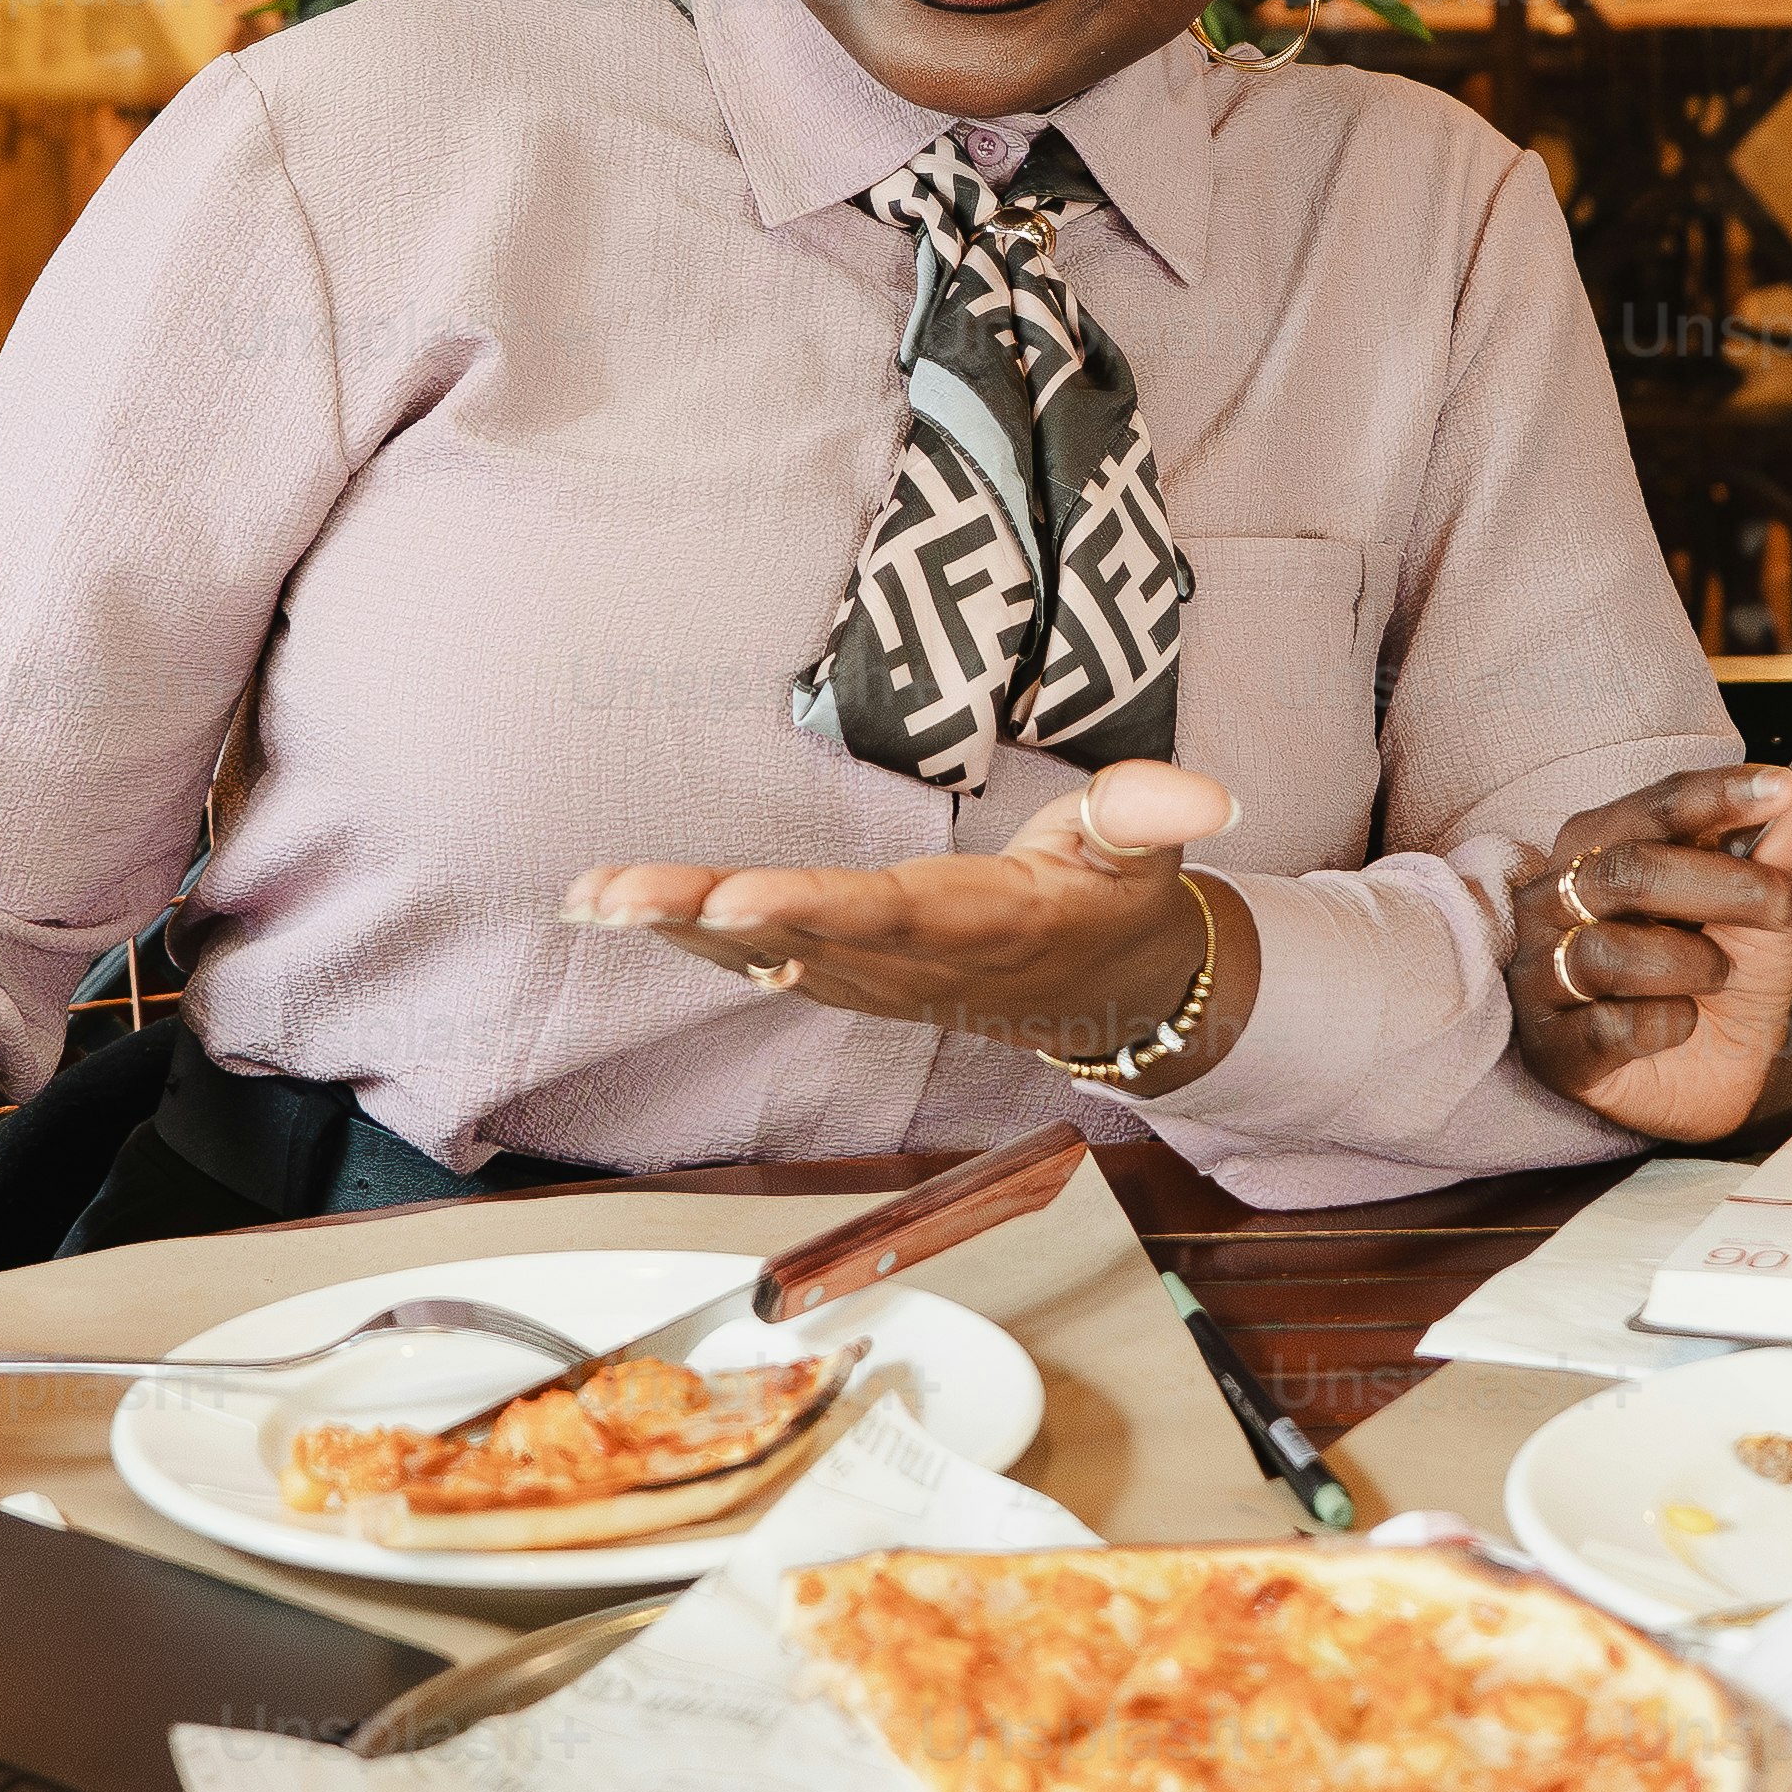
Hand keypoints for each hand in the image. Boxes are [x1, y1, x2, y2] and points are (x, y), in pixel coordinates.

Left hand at [571, 756, 1252, 1087]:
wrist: (1111, 996)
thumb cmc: (1114, 902)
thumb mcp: (1145, 853)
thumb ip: (1153, 815)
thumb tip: (1204, 795)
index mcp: (978, 926)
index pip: (883, 916)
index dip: (808, 910)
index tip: (735, 898)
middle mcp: (908, 964)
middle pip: (793, 940)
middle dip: (699, 917)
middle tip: (615, 894)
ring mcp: (869, 979)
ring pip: (759, 956)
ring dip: (671, 930)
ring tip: (588, 896)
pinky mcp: (844, 976)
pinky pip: (753, 960)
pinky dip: (683, 938)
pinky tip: (614, 910)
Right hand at [1476, 763, 1791, 1141]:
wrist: (1727, 1076)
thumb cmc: (1727, 979)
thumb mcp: (1761, 914)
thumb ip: (1768, 854)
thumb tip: (1789, 796)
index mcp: (1596, 849)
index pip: (1652, 808)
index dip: (1716, 796)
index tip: (1779, 789)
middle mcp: (1552, 901)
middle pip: (1628, 871)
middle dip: (1729, 889)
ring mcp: (1539, 975)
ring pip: (1610, 952)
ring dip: (1693, 965)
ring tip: (1716, 977)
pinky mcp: (1548, 1048)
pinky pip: (1608, 1028)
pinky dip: (1667, 1025)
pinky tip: (1680, 1024)